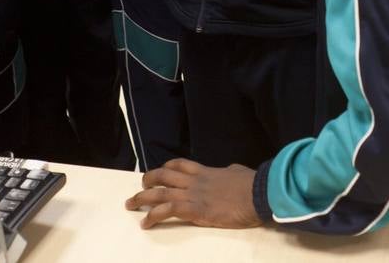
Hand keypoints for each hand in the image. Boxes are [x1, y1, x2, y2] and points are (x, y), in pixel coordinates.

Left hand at [124, 160, 261, 229]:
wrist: (258, 194)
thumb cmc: (253, 185)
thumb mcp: (238, 172)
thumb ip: (229, 171)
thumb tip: (229, 171)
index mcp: (206, 171)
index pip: (179, 164)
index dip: (165, 168)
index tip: (158, 173)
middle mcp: (195, 181)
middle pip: (163, 176)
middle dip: (148, 181)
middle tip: (139, 188)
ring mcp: (193, 194)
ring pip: (159, 193)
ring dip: (142, 199)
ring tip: (131, 205)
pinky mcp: (194, 210)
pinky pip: (166, 211)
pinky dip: (152, 217)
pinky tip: (145, 224)